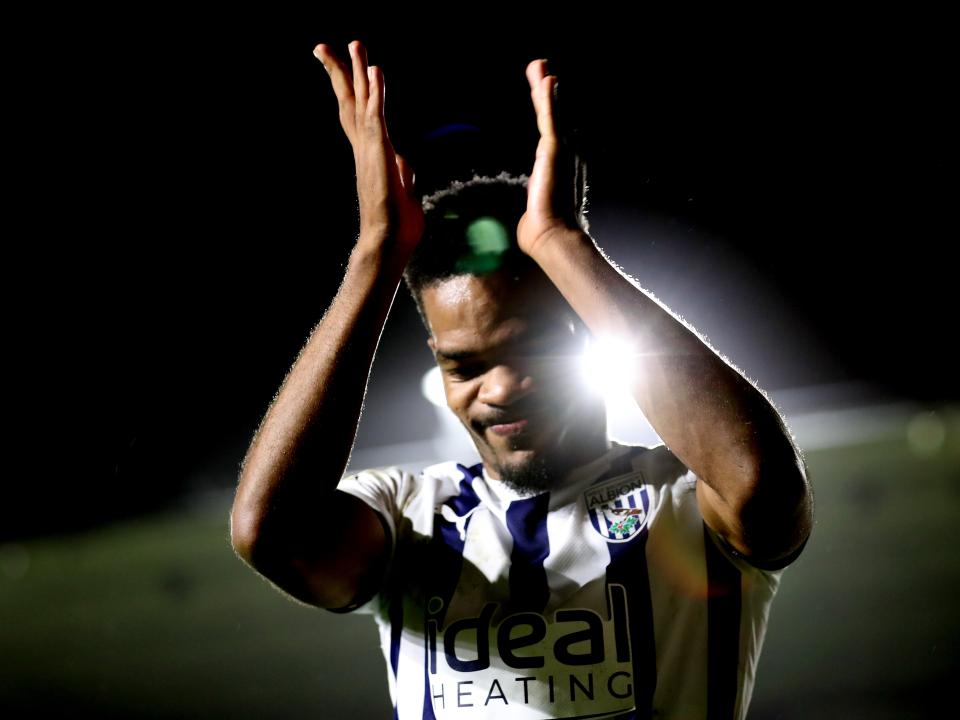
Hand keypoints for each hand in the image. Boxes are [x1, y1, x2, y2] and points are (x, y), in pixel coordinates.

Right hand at [313, 41, 423, 257]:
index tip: (348, 68)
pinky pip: (378, 116)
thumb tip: (403, 164)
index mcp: (369, 154)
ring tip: (354, 43)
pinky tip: (376, 71)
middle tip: (322, 46)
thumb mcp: (403, 191)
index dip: (353, 91)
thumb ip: (402, 173)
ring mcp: (370, 149)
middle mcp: (364, 147)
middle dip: (339, 73)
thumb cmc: (396, 226)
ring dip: (358, 72)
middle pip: (349, 102)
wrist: (388, 243)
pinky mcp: (379, 153)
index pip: (357, 116)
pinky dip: (377, 92)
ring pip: (361, 102)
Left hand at [516, 59, 583, 256]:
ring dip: (545, 87)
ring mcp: (563, 150)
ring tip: (538, 65)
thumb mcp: (537, 212)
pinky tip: (547, 80)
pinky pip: (551, 118)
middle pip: (554, 116)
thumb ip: (536, 209)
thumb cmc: (543, 230)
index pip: (552, 132)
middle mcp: (566, 154)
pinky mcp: (555, 150)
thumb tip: (529, 224)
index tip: (544, 93)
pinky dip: (549, 99)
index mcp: (560, 166)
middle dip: (546, 92)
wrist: (551, 236)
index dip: (548, 110)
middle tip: (540, 68)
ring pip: (551, 112)